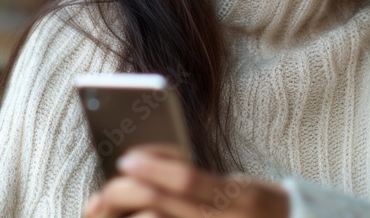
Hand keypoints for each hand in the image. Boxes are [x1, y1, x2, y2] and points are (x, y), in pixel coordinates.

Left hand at [83, 144, 289, 217]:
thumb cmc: (260, 207)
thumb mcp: (240, 185)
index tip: (126, 157)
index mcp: (242, 197)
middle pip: (164, 207)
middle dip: (130, 194)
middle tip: (109, 186)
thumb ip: (200, 182)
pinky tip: (138, 216)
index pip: (188, 179)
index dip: (153, 167)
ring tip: (112, 207)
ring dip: (132, 216)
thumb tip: (149, 166)